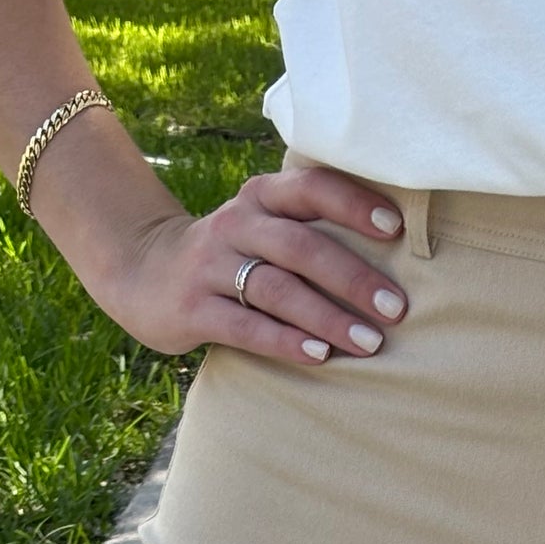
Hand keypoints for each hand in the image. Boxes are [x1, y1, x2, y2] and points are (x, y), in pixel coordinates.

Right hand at [85, 161, 408, 367]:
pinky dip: (285, 341)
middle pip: (301, 246)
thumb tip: (400, 251)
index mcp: (261, 197)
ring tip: (370, 343)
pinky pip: (246, 325)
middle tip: (397, 308)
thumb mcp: (264, 228)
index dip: (352, 203)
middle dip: (353, 277)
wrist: (144, 274)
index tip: (395, 229)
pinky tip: (319, 355)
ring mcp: (211, 266)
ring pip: (276, 288)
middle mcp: (236, 223)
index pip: (311, 188)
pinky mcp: (194, 309)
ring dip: (327, 316)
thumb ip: (312, 229)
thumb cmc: (233, 255)